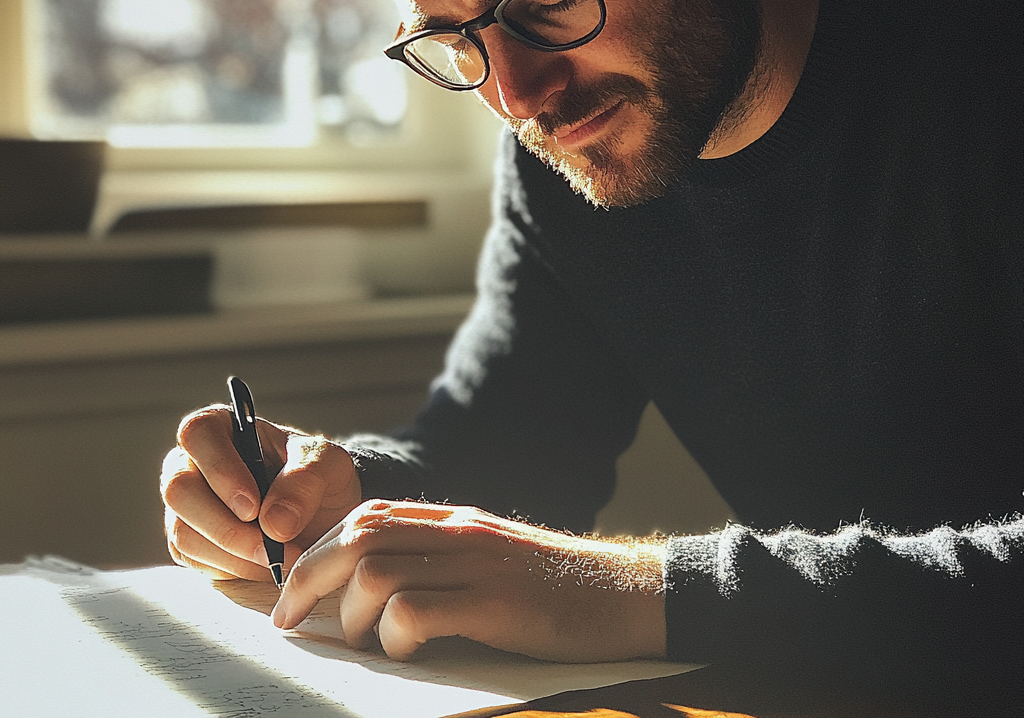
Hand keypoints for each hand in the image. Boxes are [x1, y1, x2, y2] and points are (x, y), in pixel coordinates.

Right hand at [161, 405, 360, 581]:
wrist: (323, 513)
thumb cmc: (317, 476)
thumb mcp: (329, 464)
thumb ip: (306, 480)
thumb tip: (273, 522)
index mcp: (224, 427)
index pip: (199, 433)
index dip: (220, 470)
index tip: (253, 506)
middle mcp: (194, 463)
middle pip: (180, 490)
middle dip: (227, 526)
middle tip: (271, 546)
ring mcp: (187, 504)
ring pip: (184, 532)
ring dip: (233, 554)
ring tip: (278, 558)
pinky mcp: (188, 541)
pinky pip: (193, 559)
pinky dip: (231, 568)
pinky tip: (263, 564)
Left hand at [270, 499, 667, 662]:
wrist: (622, 593)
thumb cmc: (550, 587)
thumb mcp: (487, 560)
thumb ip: (436, 561)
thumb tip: (366, 592)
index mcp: (453, 520)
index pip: (366, 515)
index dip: (317, 550)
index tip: (292, 592)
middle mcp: (458, 532)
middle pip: (358, 535)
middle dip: (308, 577)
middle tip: (287, 621)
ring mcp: (476, 564)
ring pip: (376, 571)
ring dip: (350, 615)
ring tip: (360, 644)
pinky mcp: (496, 604)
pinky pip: (417, 611)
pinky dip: (394, 637)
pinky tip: (407, 652)